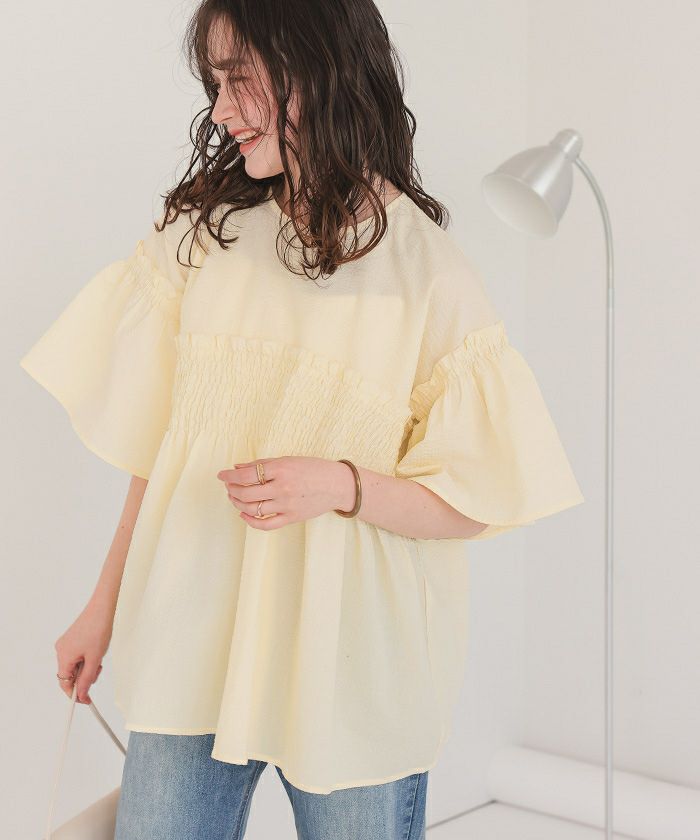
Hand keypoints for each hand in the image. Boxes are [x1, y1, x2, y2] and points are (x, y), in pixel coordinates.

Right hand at [55, 602, 111, 703]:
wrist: (102, 608)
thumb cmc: (98, 629)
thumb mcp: (95, 659)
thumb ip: (87, 679)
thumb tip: (82, 696)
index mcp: (63, 657)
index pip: (65, 684)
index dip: (76, 694)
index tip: (87, 701)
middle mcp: (61, 651)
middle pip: (70, 675)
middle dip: (84, 677)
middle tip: (98, 669)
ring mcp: (65, 644)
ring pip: (75, 666)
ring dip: (87, 666)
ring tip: (98, 655)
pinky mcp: (71, 639)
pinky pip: (77, 656)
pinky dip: (86, 658)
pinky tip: (95, 649)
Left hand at [216, 456, 356, 529]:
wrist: (338, 485)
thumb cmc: (313, 469)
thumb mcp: (288, 460)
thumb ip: (262, 464)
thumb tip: (237, 467)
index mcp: (281, 469)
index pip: (246, 474)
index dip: (229, 476)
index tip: (222, 475)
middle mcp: (282, 487)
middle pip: (246, 493)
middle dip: (232, 489)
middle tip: (228, 486)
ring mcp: (286, 504)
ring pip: (253, 508)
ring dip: (238, 503)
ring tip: (234, 497)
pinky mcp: (291, 517)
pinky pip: (266, 524)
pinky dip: (251, 521)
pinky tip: (244, 513)